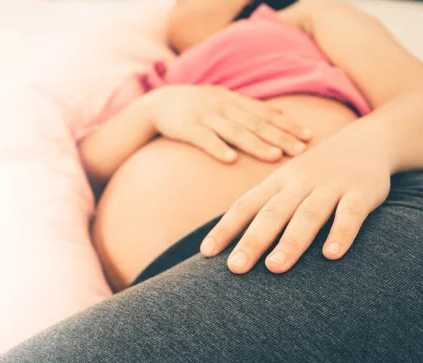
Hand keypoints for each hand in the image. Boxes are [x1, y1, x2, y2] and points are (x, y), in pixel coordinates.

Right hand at [146, 85, 311, 162]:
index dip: (287, 124)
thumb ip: (250, 106)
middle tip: (302, 149)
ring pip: (235, 131)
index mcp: (234, 100)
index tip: (309, 136)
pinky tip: (231, 160)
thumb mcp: (223, 99)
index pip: (266, 113)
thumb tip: (282, 110)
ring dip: (256, 144)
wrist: (157, 104)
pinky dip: (218, 148)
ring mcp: (204, 116)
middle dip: (280, 136)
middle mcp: (223, 107)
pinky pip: (204, 139)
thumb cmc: (195, 105)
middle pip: (256, 123)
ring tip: (275, 157)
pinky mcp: (186, 128)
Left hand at [200, 128, 391, 273]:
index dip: (225, 228)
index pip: (245, 206)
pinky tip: (331, 255)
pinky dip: (341, 233)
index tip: (206, 253)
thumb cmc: (315, 173)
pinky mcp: (362, 192)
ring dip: (290, 242)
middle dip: (252, 240)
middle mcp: (299, 183)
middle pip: (272, 213)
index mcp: (276, 182)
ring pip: (307, 215)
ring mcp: (330, 186)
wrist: (366, 142)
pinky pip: (350, 214)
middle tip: (235, 267)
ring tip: (274, 268)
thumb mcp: (286, 183)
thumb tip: (232, 242)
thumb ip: (263, 208)